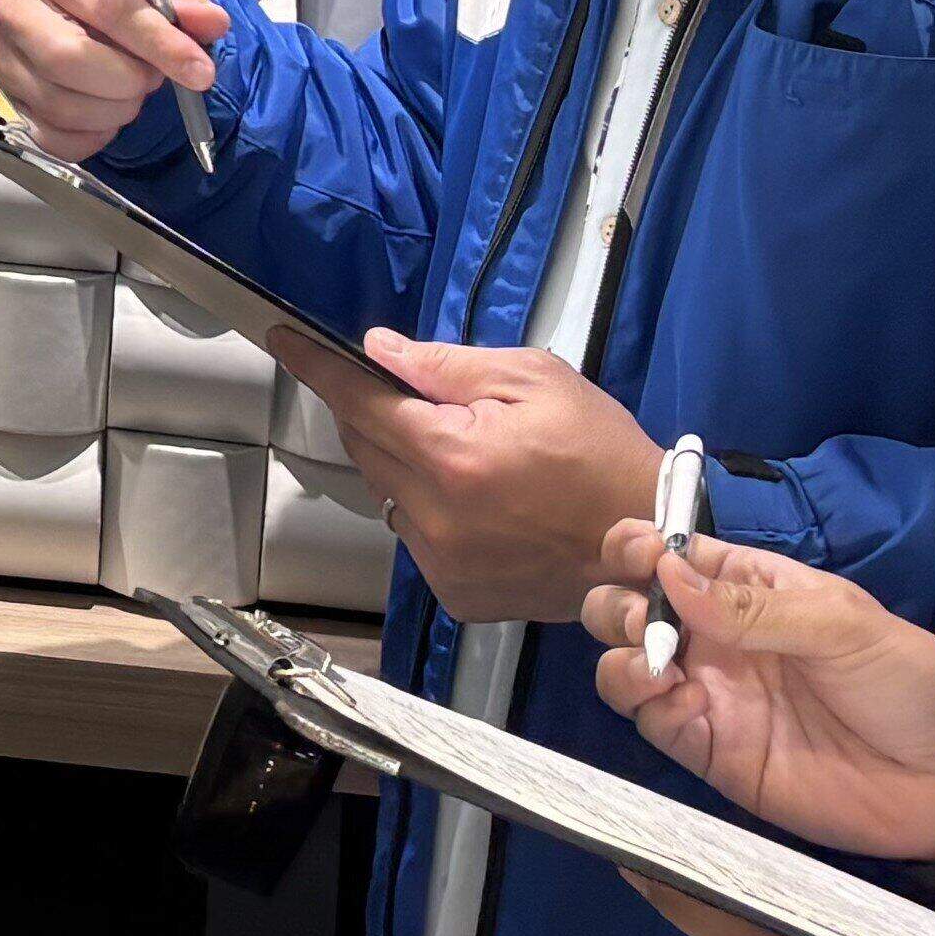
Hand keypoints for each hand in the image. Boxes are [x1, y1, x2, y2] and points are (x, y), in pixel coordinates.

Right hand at [0, 0, 227, 162]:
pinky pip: (52, 138)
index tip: (198, 70)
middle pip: (68, 58)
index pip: (106, 4)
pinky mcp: (7, 100)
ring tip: (133, 91)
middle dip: (127, 79)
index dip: (157, 41)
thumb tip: (207, 21)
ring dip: (116, 110)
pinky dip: (93, 136)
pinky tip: (109, 114)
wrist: (88, 11)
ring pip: (61, 104)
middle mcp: (14, 7)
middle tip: (153, 78)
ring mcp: (2, 57)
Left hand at [333, 334, 661, 625]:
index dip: (319, 368)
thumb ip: (447, 366)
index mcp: (453, 459)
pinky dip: (428, 508)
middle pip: (367, 448)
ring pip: (388, 494)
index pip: (360, 404)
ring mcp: (444, 564)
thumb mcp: (534, 380)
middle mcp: (436, 519)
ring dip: (405, 463)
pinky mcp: (458, 595)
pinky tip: (477, 497)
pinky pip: (416, 535)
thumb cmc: (601, 451)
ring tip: (464, 450)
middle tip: (409, 391)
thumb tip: (380, 351)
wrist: (650, 543)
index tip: (283, 340)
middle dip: (374, 412)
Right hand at [585, 522, 934, 860]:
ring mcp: (710, 695)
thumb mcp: (841, 625)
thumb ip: (752, 606)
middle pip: (628, 604)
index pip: (670, 552)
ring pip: (623, 662)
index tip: (642, 554)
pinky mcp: (712, 752)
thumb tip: (667, 572)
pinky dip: (643, 703)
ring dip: (619, 652)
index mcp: (749, 589)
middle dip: (617, 601)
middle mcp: (716, 637)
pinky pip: (651, 722)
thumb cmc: (909, 681)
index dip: (640, 544)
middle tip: (645, 616)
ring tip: (656, 661)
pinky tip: (675, 700)